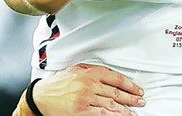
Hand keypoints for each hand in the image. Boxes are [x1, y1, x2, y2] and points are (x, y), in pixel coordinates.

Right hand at [29, 64, 144, 114]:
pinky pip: (101, 114)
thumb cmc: (58, 83)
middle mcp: (90, 84)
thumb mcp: (77, 69)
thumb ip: (94, 71)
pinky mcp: (81, 111)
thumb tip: (111, 75)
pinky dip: (112, 115)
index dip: (130, 85)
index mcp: (91, 72)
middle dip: (131, 98)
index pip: (116, 78)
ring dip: (125, 109)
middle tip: (140, 101)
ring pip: (111, 104)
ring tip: (134, 112)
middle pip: (116, 92)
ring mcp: (86, 98)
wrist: (41, 96)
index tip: (138, 90)